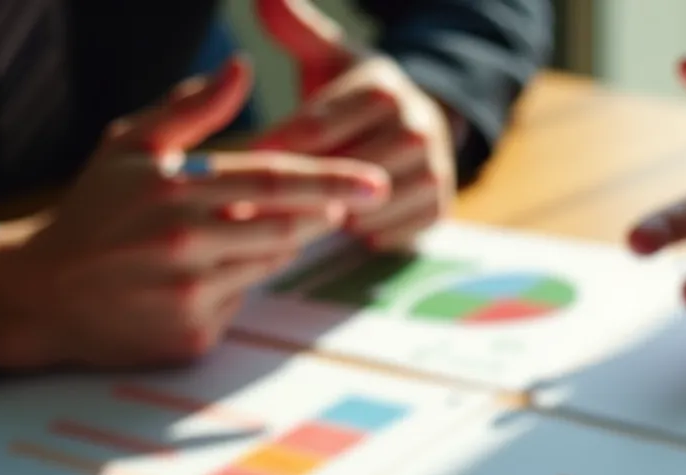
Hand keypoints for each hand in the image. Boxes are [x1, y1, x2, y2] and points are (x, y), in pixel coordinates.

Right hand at [0, 56, 389, 371]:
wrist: (42, 294)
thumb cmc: (93, 211)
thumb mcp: (129, 146)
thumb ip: (191, 109)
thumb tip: (242, 69)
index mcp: (171, 187)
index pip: (271, 179)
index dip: (330, 180)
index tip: (374, 182)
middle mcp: (181, 241)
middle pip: (285, 227)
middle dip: (312, 215)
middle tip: (325, 206)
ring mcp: (187, 292)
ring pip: (271, 264)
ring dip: (274, 246)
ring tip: (237, 234)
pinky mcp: (192, 334)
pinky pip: (244, 301)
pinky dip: (238, 283)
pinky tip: (202, 275)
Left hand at [255, 0, 455, 250]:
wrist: (420, 123)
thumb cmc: (355, 94)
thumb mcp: (329, 56)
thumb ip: (295, 28)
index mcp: (381, 89)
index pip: (314, 127)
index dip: (276, 146)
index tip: (247, 159)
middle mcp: (416, 128)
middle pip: (339, 172)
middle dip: (301, 187)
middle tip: (265, 198)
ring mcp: (433, 170)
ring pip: (362, 207)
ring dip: (330, 214)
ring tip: (305, 210)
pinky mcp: (438, 208)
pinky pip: (386, 233)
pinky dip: (358, 234)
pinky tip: (340, 223)